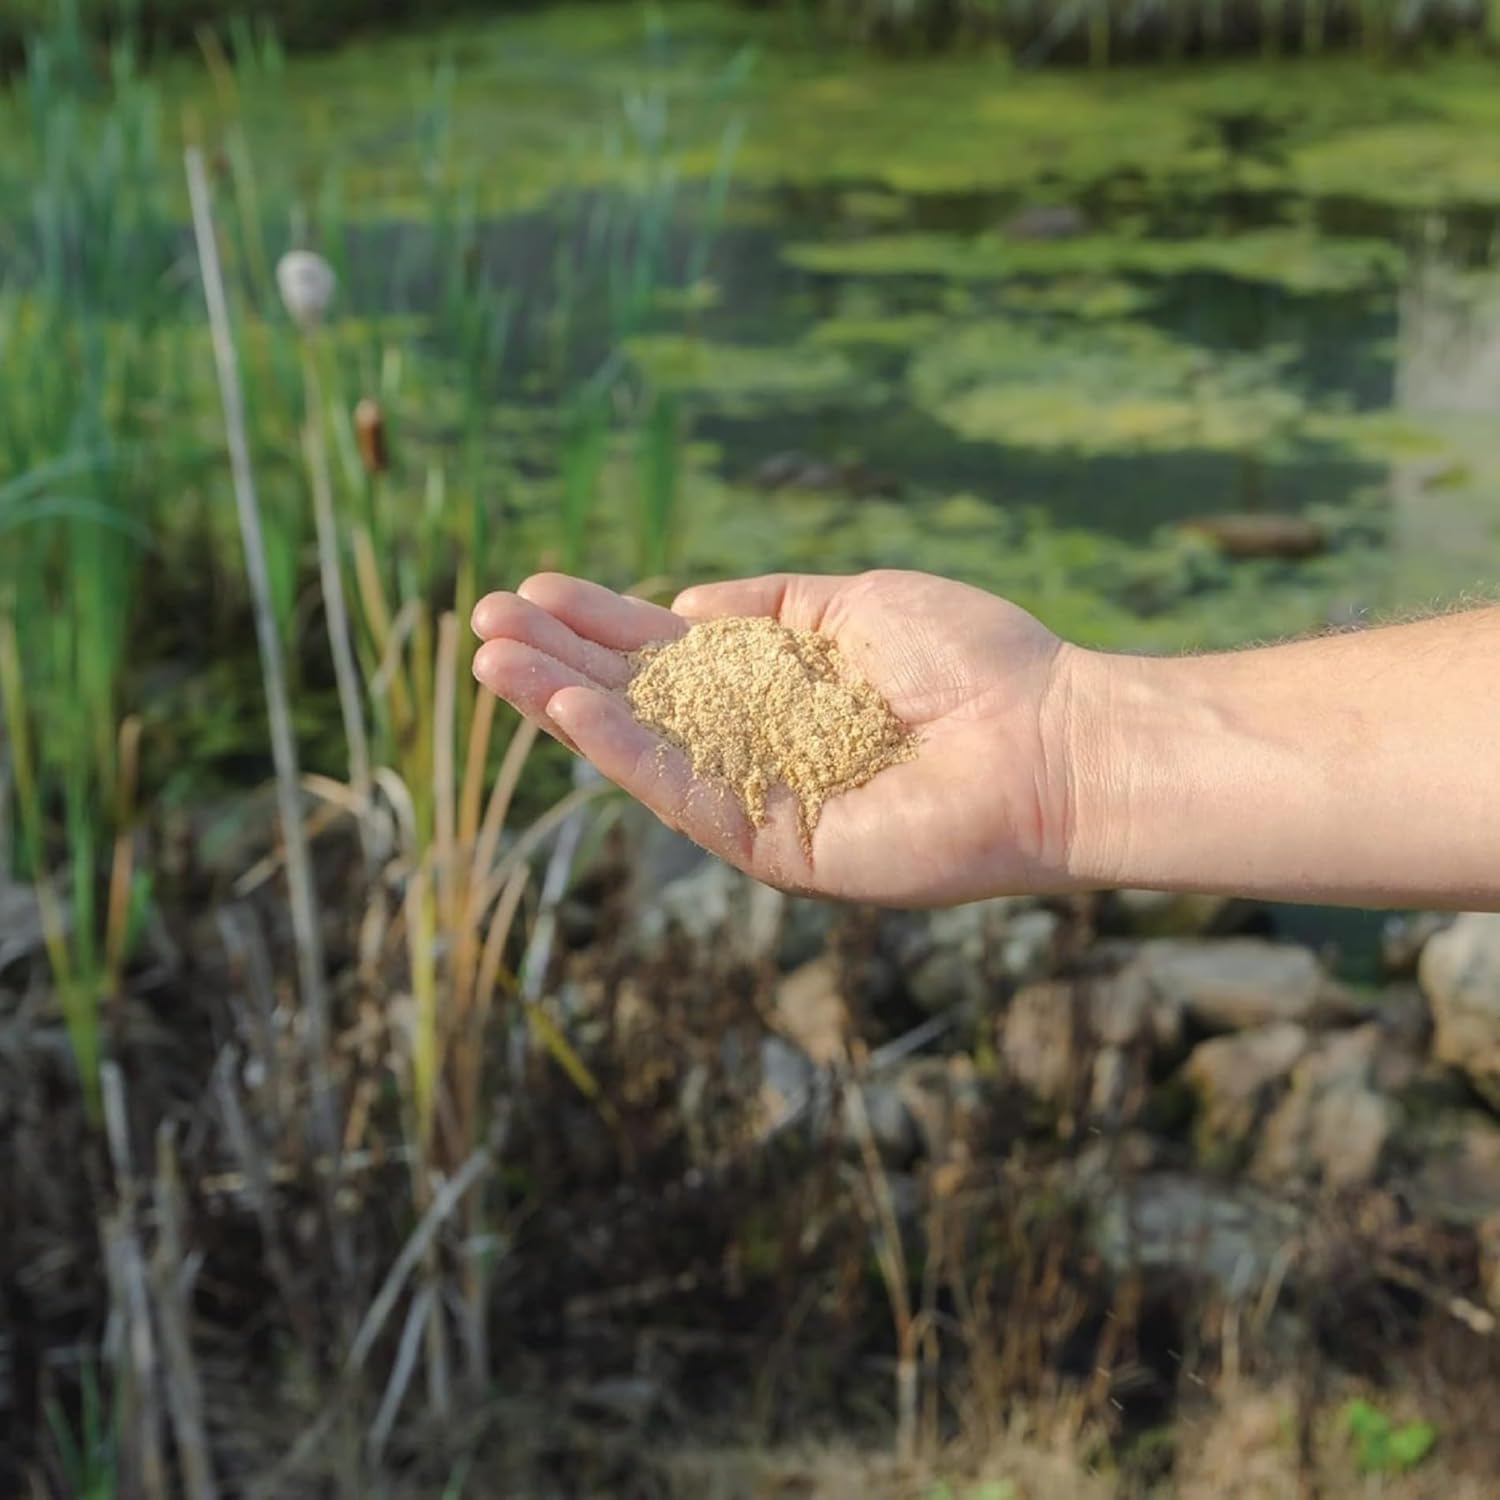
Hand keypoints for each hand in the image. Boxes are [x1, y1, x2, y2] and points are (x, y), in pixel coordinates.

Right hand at [470, 570, 1079, 905]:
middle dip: (560, 661)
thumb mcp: (853, 604)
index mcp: (778, 689)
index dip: (602, 622)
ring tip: (488, 660)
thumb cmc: (970, 661)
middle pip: (640, 702)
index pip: (670, 655)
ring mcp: (763, 800)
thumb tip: (683, 603)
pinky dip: (625, 753)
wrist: (1048, 737)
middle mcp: (760, 747)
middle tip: (480, 622)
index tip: (536, 590)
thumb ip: (768, 606)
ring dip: (563, 706)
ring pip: (644, 751)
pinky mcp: (776, 848)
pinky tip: (567, 707)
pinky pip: (687, 796)